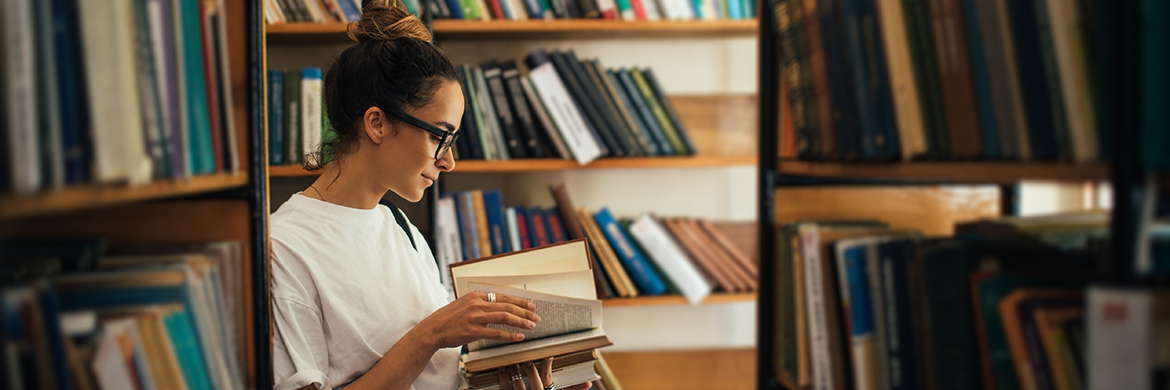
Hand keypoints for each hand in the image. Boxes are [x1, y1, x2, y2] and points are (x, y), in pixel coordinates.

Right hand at [415, 292, 538, 349]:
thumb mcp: (463, 305)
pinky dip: (509, 335)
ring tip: (531, 326)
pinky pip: (495, 333)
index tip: (530, 305)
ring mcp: (475, 317)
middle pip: (506, 306)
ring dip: (520, 322)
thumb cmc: (447, 319)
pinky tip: (518, 337)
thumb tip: (496, 307)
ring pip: (504, 317)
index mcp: (475, 295)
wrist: (432, 329)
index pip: (503, 296)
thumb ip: (479, 305)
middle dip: (524, 312)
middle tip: (535, 317)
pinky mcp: (472, 331)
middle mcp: (476, 304)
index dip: (519, 301)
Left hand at [496, 357, 592, 389]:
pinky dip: (503, 378)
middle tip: (527, 356)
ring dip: (515, 369)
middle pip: (533, 378)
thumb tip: (588, 383)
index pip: (548, 378)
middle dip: (529, 366)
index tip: (547, 355)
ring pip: (517, 382)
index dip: (547, 365)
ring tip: (513, 361)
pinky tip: (502, 369)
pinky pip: (504, 388)